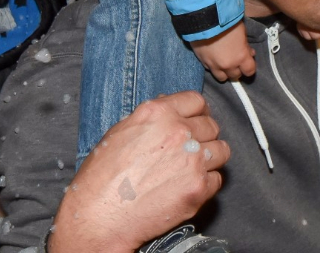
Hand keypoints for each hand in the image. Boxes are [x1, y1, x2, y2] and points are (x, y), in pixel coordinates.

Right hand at [48, 92, 229, 252]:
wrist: (98, 219)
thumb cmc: (101, 179)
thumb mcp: (120, 133)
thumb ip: (151, 118)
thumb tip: (170, 105)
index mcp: (158, 113)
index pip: (196, 101)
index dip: (198, 112)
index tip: (197, 120)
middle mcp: (178, 132)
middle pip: (212, 126)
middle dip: (203, 136)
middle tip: (190, 150)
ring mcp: (192, 159)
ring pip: (222, 150)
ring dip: (210, 159)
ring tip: (191, 169)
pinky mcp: (198, 187)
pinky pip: (217, 179)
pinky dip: (206, 184)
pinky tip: (187, 188)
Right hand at [191, 21, 256, 81]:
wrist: (205, 19)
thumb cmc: (228, 23)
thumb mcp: (242, 32)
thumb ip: (246, 46)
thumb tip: (249, 53)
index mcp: (240, 57)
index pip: (250, 71)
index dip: (250, 68)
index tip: (248, 62)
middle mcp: (228, 65)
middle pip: (235, 76)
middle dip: (237, 70)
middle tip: (236, 61)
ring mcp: (214, 65)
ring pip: (222, 78)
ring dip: (225, 72)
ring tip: (225, 63)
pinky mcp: (202, 62)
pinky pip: (210, 70)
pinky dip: (214, 67)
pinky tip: (214, 59)